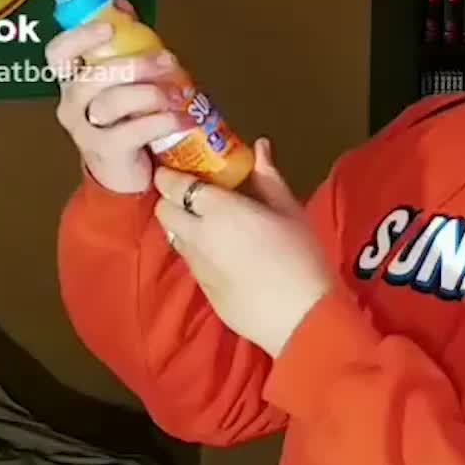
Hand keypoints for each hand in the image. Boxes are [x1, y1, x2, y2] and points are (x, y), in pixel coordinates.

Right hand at [48, 2, 190, 194]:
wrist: (124, 175)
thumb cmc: (125, 119)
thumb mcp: (123, 79)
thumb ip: (122, 42)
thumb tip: (120, 3)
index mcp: (72, 81)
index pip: (58, 54)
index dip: (78, 37)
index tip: (109, 27)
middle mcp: (72, 104)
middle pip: (92, 78)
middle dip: (134, 64)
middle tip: (168, 60)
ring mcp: (85, 130)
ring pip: (112, 103)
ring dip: (151, 93)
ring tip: (180, 93)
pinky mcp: (106, 152)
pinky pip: (132, 132)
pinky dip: (162, 121)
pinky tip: (183, 117)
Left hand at [153, 139, 333, 357]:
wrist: (300, 318)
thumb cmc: (301, 255)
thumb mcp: (290, 210)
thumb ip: (268, 176)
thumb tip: (258, 146)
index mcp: (219, 209)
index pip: (175, 184)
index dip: (170, 173)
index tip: (178, 165)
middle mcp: (197, 236)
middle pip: (163, 210)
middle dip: (170, 198)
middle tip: (193, 192)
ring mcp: (196, 265)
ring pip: (172, 236)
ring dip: (181, 224)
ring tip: (206, 221)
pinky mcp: (202, 289)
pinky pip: (188, 260)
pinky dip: (195, 249)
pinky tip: (221, 253)